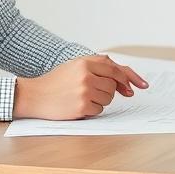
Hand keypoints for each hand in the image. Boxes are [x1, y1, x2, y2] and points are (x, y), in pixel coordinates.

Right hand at [13, 55, 147, 120]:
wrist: (34, 95)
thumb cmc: (56, 82)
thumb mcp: (75, 66)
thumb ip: (98, 67)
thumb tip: (125, 81)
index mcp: (85, 62)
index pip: (115, 69)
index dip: (129, 78)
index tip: (141, 86)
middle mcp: (86, 75)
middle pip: (113, 86)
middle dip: (107, 91)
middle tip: (89, 92)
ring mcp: (84, 91)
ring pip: (108, 99)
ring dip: (99, 101)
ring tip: (80, 97)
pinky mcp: (82, 106)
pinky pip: (99, 111)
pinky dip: (91, 111)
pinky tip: (76, 106)